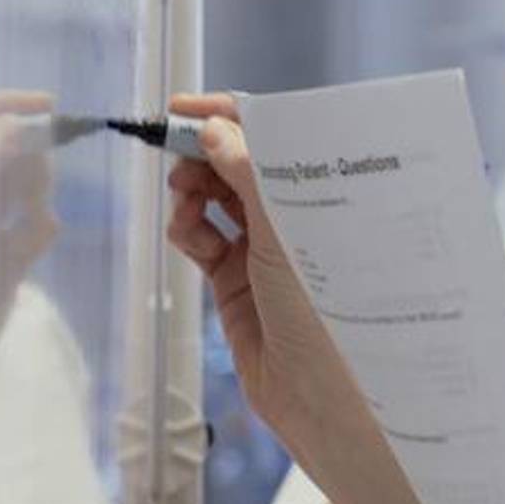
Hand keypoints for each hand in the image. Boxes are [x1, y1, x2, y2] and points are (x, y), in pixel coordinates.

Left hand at [0, 90, 59, 471]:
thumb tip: (16, 121)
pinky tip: (35, 246)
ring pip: (15, 194)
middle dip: (27, 157)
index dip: (3, 106)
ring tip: (33, 223)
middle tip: (33, 188)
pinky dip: (37, 231)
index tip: (50, 106)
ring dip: (36, 196)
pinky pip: (24, 235)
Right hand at [166, 93, 371, 446]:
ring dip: (193, 187)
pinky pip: (200, 238)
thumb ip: (248, 174)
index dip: (228, 116)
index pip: (270, 136)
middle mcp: (294, 217)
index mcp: (320, 194)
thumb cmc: (327, 310)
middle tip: (177, 149)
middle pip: (237, 163)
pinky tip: (187, 230)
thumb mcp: (286, 231)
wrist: (323, 395)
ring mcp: (263, 249)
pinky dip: (187, 227)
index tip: (184, 108)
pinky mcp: (235, 280)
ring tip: (185, 194)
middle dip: (203, 151)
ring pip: (214, 198)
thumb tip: (216, 129)